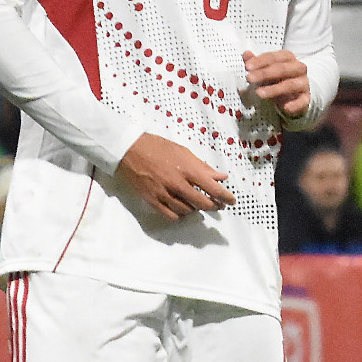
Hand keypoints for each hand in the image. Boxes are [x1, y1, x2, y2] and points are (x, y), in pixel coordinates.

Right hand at [117, 133, 235, 221]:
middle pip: (202, 203)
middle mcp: (177, 184)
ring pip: (187, 210)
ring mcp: (164, 193)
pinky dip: (180, 215)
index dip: (225, 197)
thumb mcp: (184, 152)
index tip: (232, 201)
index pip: (213, 189)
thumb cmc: (158, 147)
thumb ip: (203, 167)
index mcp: (188, 170)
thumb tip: (221, 177)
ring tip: (199, 205)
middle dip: (214, 206)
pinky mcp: (152, 200)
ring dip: (196, 210)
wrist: (130, 149)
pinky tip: (183, 210)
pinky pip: (171, 215)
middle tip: (218, 206)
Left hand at [244, 48, 310, 119]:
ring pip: (291, 85)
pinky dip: (294, 105)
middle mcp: (298, 68)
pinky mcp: (306, 98)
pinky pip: (302, 101)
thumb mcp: (266, 70)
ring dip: (274, 89)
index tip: (248, 66)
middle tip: (250, 78)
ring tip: (259, 93)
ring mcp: (303, 83)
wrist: (294, 95)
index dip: (260, 61)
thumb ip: (256, 63)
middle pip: (283, 69)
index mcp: (288, 58)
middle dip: (264, 73)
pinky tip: (285, 107)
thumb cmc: (279, 79)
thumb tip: (246, 54)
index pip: (274, 57)